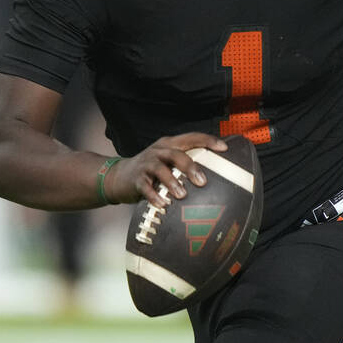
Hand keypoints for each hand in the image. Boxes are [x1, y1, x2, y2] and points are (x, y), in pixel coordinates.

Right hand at [102, 133, 224, 206]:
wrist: (119, 176)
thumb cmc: (152, 170)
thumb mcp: (168, 160)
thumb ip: (186, 163)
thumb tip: (216, 173)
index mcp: (170, 144)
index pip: (191, 138)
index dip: (207, 141)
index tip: (223, 148)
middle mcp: (159, 151)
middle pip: (176, 154)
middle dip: (190, 167)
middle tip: (202, 181)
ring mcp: (146, 164)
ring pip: (160, 170)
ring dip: (172, 182)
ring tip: (182, 195)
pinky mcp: (136, 179)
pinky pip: (145, 187)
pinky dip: (154, 196)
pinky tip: (163, 204)